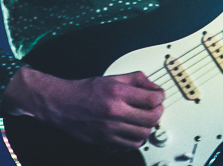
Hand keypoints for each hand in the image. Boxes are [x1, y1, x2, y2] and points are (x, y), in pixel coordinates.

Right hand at [3, 67, 163, 149]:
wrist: (62, 104)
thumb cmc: (85, 90)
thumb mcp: (112, 77)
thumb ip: (136, 80)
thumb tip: (154, 87)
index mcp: (117, 92)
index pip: (152, 98)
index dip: (160, 97)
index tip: (159, 96)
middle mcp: (115, 111)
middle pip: (151, 118)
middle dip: (158, 112)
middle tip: (155, 108)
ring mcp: (110, 128)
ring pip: (143, 134)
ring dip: (148, 127)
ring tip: (144, 120)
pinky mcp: (105, 140)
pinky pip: (131, 145)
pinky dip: (137, 139)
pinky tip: (133, 130)